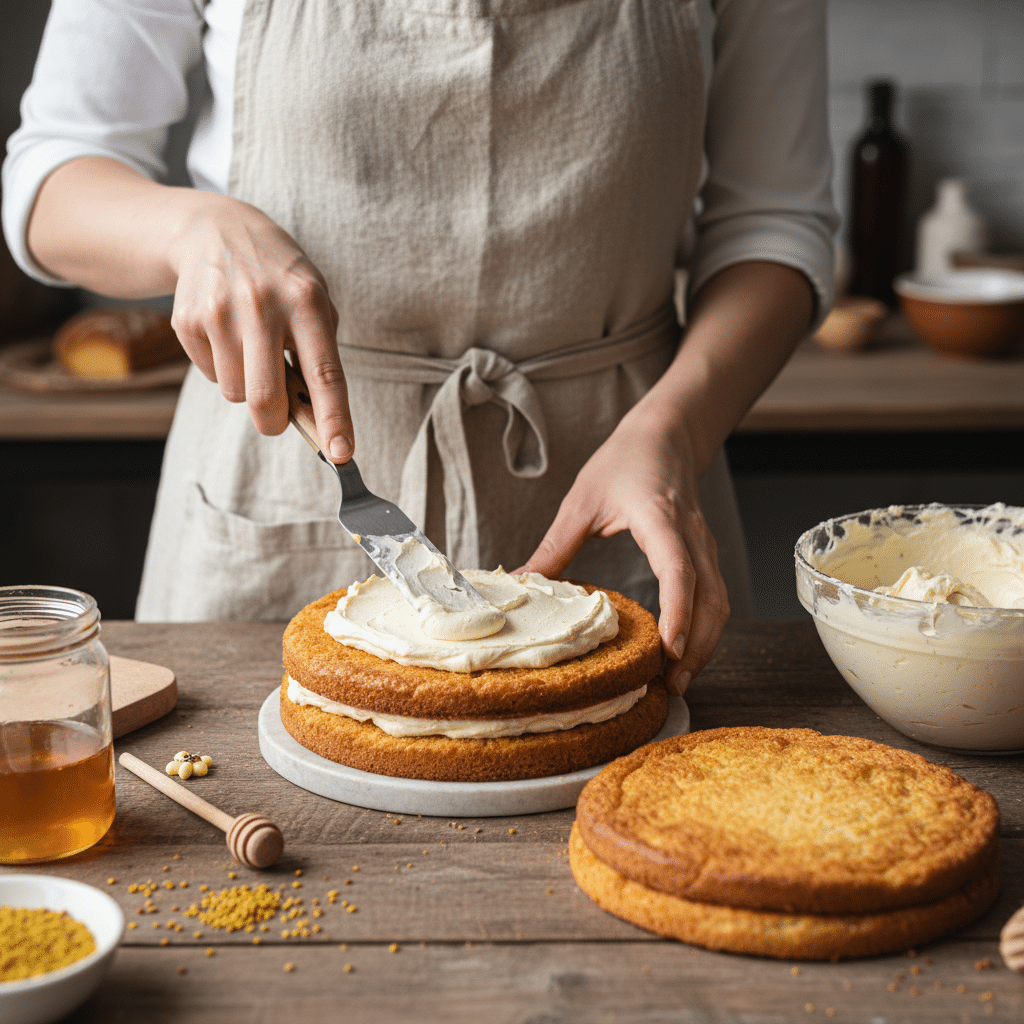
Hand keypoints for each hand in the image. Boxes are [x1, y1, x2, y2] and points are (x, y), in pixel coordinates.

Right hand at [28, 157, 354, 460]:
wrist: (214, 229)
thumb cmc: (278, 277)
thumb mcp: (313, 298)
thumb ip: (319, 353)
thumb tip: (316, 419)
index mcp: (306, 301)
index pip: (324, 373)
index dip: (333, 418)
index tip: (342, 453)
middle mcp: (263, 306)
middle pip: (266, 399)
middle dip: (275, 422)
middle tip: (279, 416)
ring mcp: (220, 312)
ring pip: (237, 394)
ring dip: (249, 389)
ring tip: (253, 350)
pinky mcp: (188, 320)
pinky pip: (211, 376)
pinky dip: (224, 370)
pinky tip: (228, 335)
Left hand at [516, 412, 729, 695]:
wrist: (664, 435)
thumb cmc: (624, 461)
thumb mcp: (581, 500)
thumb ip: (554, 545)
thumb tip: (517, 581)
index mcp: (661, 519)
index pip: (680, 571)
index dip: (678, 612)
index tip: (670, 650)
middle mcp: (692, 537)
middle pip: (710, 600)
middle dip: (697, 648)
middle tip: (670, 687)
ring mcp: (704, 547)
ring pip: (719, 604)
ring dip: (705, 645)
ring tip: (677, 681)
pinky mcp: (705, 555)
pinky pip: (715, 598)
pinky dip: (704, 629)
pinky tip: (683, 653)